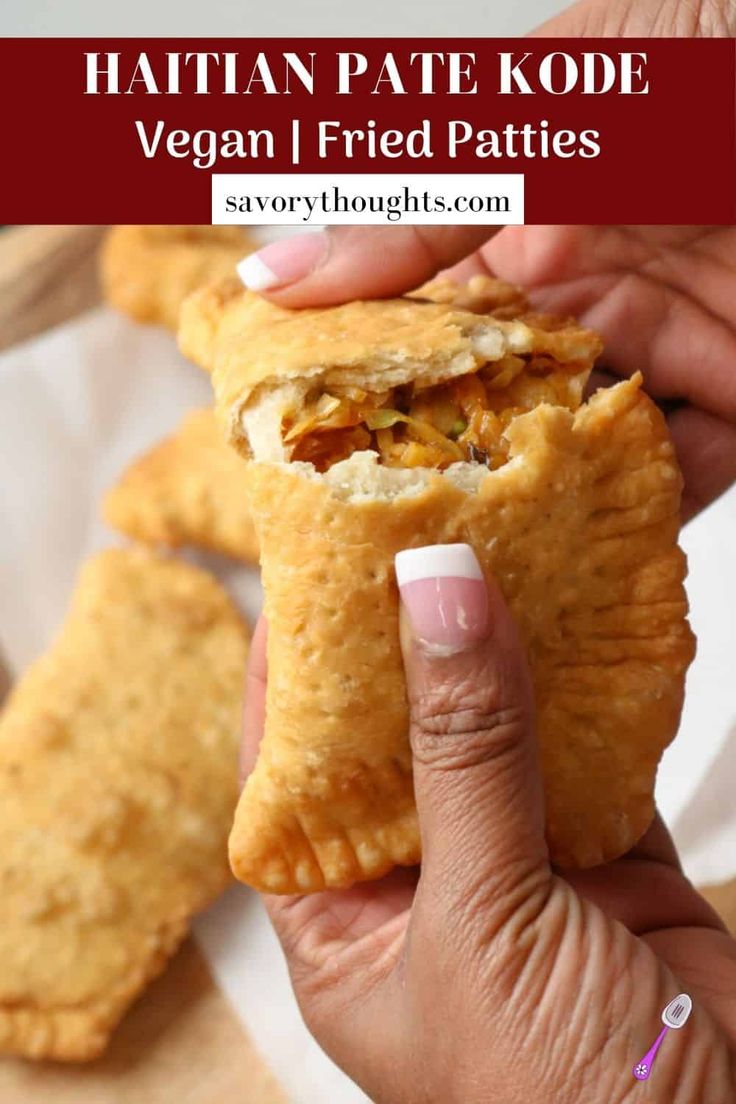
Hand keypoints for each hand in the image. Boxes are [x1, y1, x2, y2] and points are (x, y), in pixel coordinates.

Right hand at [238, 0, 735, 522]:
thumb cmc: (696, 44)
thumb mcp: (533, 127)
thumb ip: (413, 216)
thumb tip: (273, 278)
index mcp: (519, 233)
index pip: (434, 341)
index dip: (387, 409)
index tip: (339, 482)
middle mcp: (584, 295)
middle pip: (510, 417)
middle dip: (470, 485)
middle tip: (416, 559)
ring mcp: (664, 340)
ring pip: (592, 456)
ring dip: (554, 510)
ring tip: (496, 575)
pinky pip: (690, 468)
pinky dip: (651, 513)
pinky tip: (600, 556)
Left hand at [242, 556, 735, 1102]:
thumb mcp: (482, 923)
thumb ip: (466, 756)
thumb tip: (437, 595)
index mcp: (344, 925)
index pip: (288, 772)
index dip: (289, 669)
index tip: (305, 571)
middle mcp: (424, 883)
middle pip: (399, 734)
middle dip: (410, 639)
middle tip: (413, 534)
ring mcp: (518, 861)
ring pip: (499, 729)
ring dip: (504, 646)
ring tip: (494, 548)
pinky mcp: (606, 850)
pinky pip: (588, 747)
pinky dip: (592, 685)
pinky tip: (581, 614)